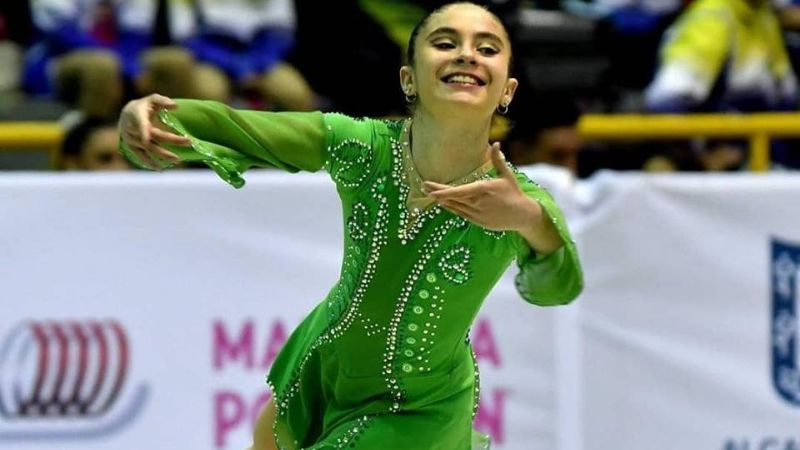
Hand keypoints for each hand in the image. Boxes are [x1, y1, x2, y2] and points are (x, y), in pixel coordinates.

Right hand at [118, 94, 190, 169]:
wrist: (125, 114)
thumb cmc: (143, 106)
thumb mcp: (151, 99)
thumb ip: (162, 101)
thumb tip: (176, 106)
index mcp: (137, 115)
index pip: (140, 124)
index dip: (143, 132)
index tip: (147, 139)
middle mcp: (132, 129)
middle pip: (153, 137)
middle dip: (172, 140)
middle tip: (189, 141)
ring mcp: (131, 140)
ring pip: (148, 149)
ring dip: (163, 155)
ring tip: (178, 159)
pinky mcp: (132, 148)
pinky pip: (141, 156)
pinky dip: (150, 163)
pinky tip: (160, 169)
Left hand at [424, 143, 540, 231]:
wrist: (522, 215)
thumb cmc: (514, 193)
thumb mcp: (506, 175)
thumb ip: (498, 160)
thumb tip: (496, 143)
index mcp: (484, 189)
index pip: (459, 191)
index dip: (443, 192)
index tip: (430, 190)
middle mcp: (478, 203)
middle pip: (453, 198)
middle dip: (437, 192)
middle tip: (423, 186)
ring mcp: (477, 214)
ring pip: (455, 207)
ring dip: (442, 200)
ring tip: (429, 192)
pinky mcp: (478, 222)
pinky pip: (460, 214)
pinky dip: (451, 208)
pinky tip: (442, 202)